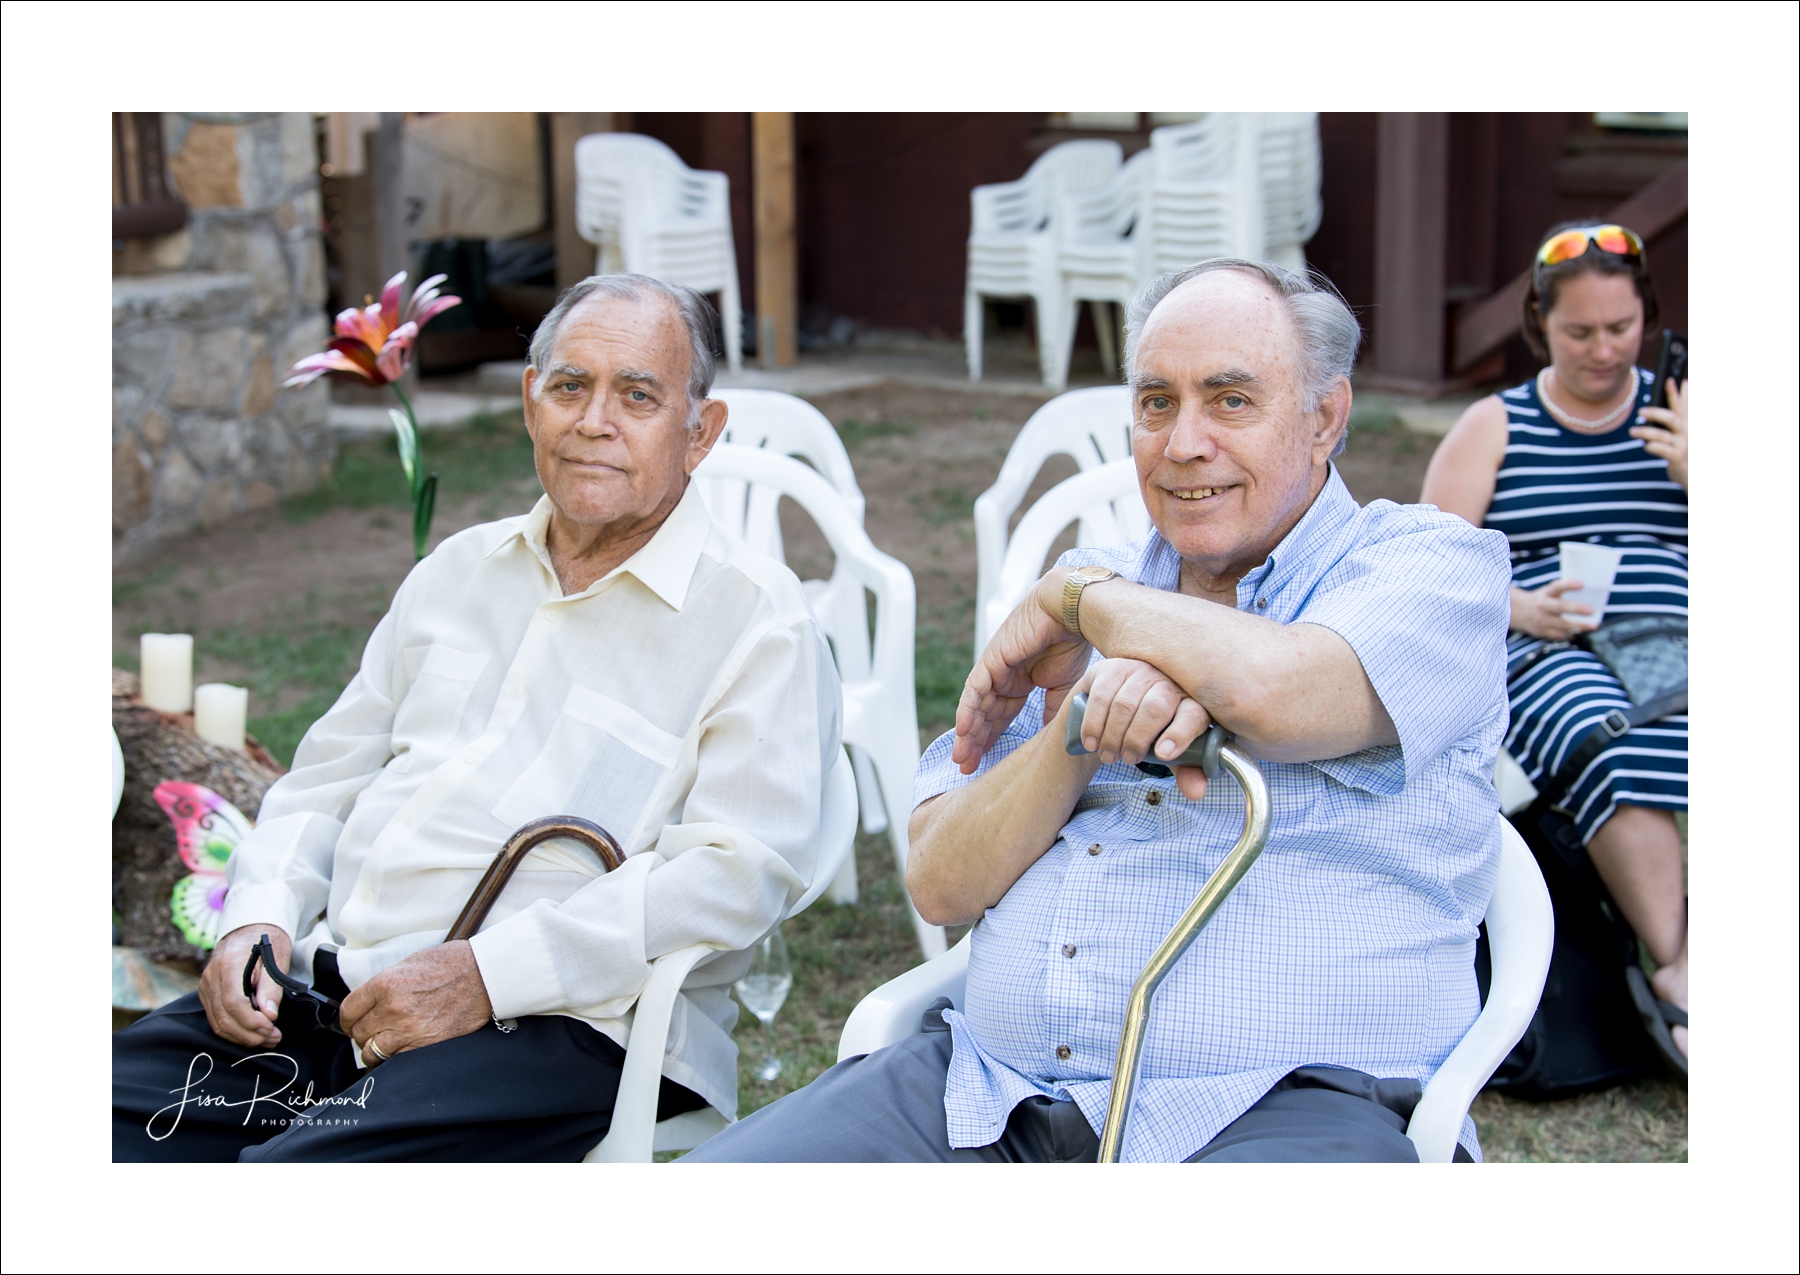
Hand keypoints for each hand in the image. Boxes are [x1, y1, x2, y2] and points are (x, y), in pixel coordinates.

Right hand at [200, 923, 290, 1047]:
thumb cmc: (266, 941)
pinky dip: (234, 1031)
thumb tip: (269, 1015)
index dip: (251, 1020)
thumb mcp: (277, 958)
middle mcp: (212, 976)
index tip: (271, 1027)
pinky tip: (253, 1034)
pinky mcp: (207, 994)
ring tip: (267, 1039)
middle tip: (274, 1038)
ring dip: (243, 1036)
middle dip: (249, 1034)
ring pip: (218, 1022)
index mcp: (229, 963)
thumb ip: (271, 987)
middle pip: (224, 1016)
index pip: (233, 1001)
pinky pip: (216, 1019)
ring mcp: (206, 986)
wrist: (248, 929)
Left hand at [338, 940, 492, 1066]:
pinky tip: (396, 1051)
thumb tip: (369, 1000)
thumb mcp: (410, 963)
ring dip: (372, 1049)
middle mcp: (393, 1008)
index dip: (346, 1019)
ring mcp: (409, 1029)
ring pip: (371, 1051)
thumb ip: (385, 983)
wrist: (486, 975)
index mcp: (385, 984)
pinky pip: (394, 1060)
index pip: (348, 1011)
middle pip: (357, 1033)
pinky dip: (391, 1058)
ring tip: (380, 1044)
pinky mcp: (425, 1044)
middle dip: (360, 1033)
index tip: (350, 1022)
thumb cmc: (452, 964)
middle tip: (368, 1031)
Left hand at [953, 567, 1095, 772]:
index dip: (993, 738)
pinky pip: (975, 689)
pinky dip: (968, 710)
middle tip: (966, 767)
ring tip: (962, 757)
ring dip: (968, 732)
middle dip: (975, 741)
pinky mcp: (992, 660)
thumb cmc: (1072, 643)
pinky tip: (963, 730)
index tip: (985, 762)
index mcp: (1020, 682)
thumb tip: (1050, 740)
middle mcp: (1004, 676)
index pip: (1001, 716)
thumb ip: (1053, 712)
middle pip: (984, 715)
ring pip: (976, 706)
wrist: (1073, 613)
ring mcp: (996, 668)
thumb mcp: (1064, 688)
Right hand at [1075, 658, 1212, 800]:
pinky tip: (1092, 742)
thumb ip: (1186, 771)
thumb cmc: (1151, 731)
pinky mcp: (1111, 669)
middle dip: (1137, 740)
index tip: (1163, 755)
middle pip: (1155, 708)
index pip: (1193, 714)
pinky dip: (1094, 725)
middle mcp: (1167, 681)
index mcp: (1190, 701)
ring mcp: (1138, 671)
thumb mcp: (1171, 751)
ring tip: (1108, 755)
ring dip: (1113, 737)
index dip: (1180, 734)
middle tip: (1128, 760)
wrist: (1116, 705)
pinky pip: (1101, 696)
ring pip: (1125, 704)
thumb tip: (1196, 792)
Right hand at [1510, 580, 1596, 639]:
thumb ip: (1564, 592)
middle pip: (1560, 607)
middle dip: (1577, 609)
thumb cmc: (1542, 600)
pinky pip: (1559, 634)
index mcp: (1545, 593)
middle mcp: (1542, 606)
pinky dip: (1570, 633)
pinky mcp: (1542, 632)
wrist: (1517, 612)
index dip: (1569, 585)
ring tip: (1593, 625)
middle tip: (1592, 611)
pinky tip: (1579, 631)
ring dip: (1580, 626)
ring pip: (1562, 625)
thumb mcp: (1549, 592)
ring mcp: (1541, 620)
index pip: (1557, 587)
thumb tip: (1589, 594)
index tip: (1582, 584)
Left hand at [1631, 378, 1686, 489]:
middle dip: (1656, 413)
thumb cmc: (1687, 449)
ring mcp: (1684, 444)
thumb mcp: (1685, 429)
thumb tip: (1683, 385)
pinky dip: (1655, 447)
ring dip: (1646, 432)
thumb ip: (1681, 410)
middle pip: (1672, 418)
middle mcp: (1687, 431)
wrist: (1696, 473)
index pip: (1681, 405)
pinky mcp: (1679, 458)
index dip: (1675, 393)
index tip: (1669, 380)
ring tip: (1632, 431)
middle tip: (1640, 411)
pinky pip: (1665, 451)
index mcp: (1688, 422)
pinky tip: (1647, 446)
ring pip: (1663, 435)